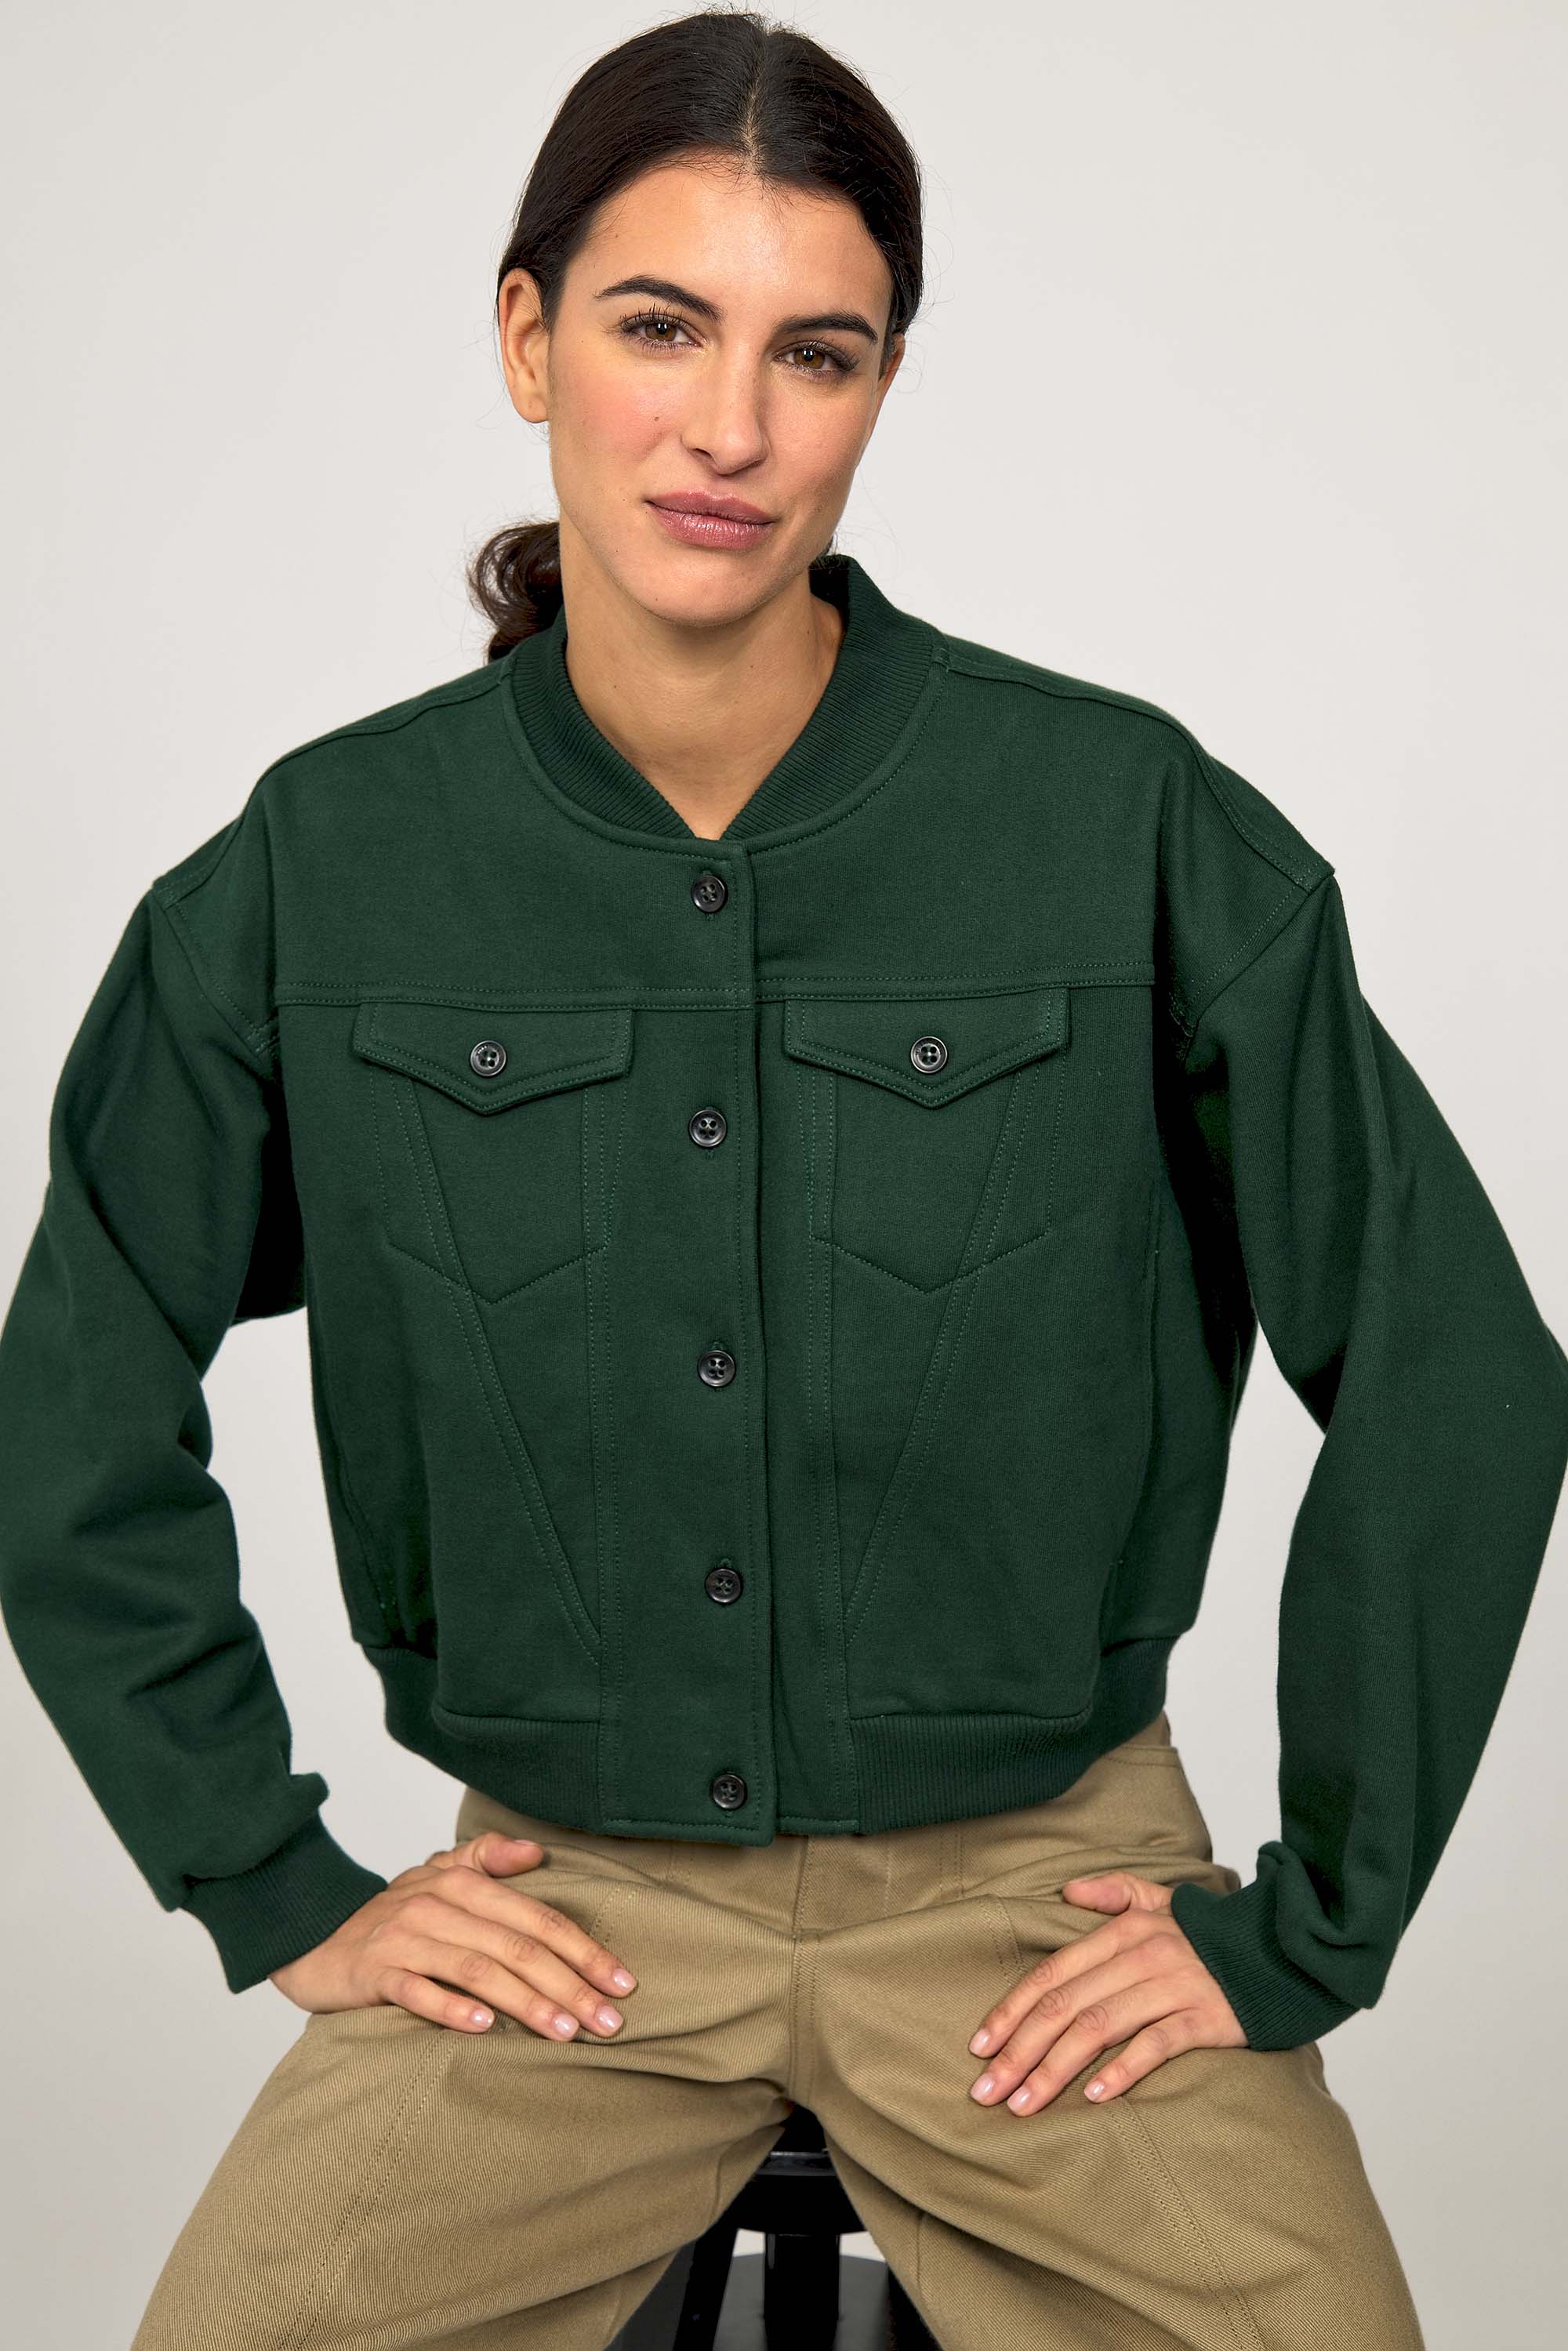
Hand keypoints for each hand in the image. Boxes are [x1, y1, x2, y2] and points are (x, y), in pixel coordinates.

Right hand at [267, 1829, 638, 2039]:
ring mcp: (405, 1939)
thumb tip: (538, 1852)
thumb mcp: (437, 1874)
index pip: (537, 1919)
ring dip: (526, 2001)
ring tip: (565, 2032)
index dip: (584, 1949)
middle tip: (609, 2021)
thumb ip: (487, 1858)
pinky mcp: (373, 1972)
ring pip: (477, 1970)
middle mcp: (438, 1907)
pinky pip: (417, 1991)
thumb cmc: (390, 1913)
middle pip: (517, 1947)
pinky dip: (451, 2008)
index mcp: (463, 1885)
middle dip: (570, 1985)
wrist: (310, 1933)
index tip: (623, 1982)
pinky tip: (484, 2028)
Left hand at [966, 1869, 1244, 2111]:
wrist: (1282, 1952)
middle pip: (1065, 2006)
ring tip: (1024, 2104)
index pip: (1053, 1974)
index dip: (1012, 2009)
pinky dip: (1122, 2069)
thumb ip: (1114, 1890)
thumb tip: (1068, 1890)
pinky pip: (1156, 2044)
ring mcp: (1174, 1986)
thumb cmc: (1212, 1936)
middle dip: (1019, 2051)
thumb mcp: (1162, 1901)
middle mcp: (1142, 1955)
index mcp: (1123, 1931)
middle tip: (986, 2091)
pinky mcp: (1206, 2018)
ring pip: (1099, 2027)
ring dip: (1055, 2069)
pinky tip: (1094, 2096)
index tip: (979, 2047)